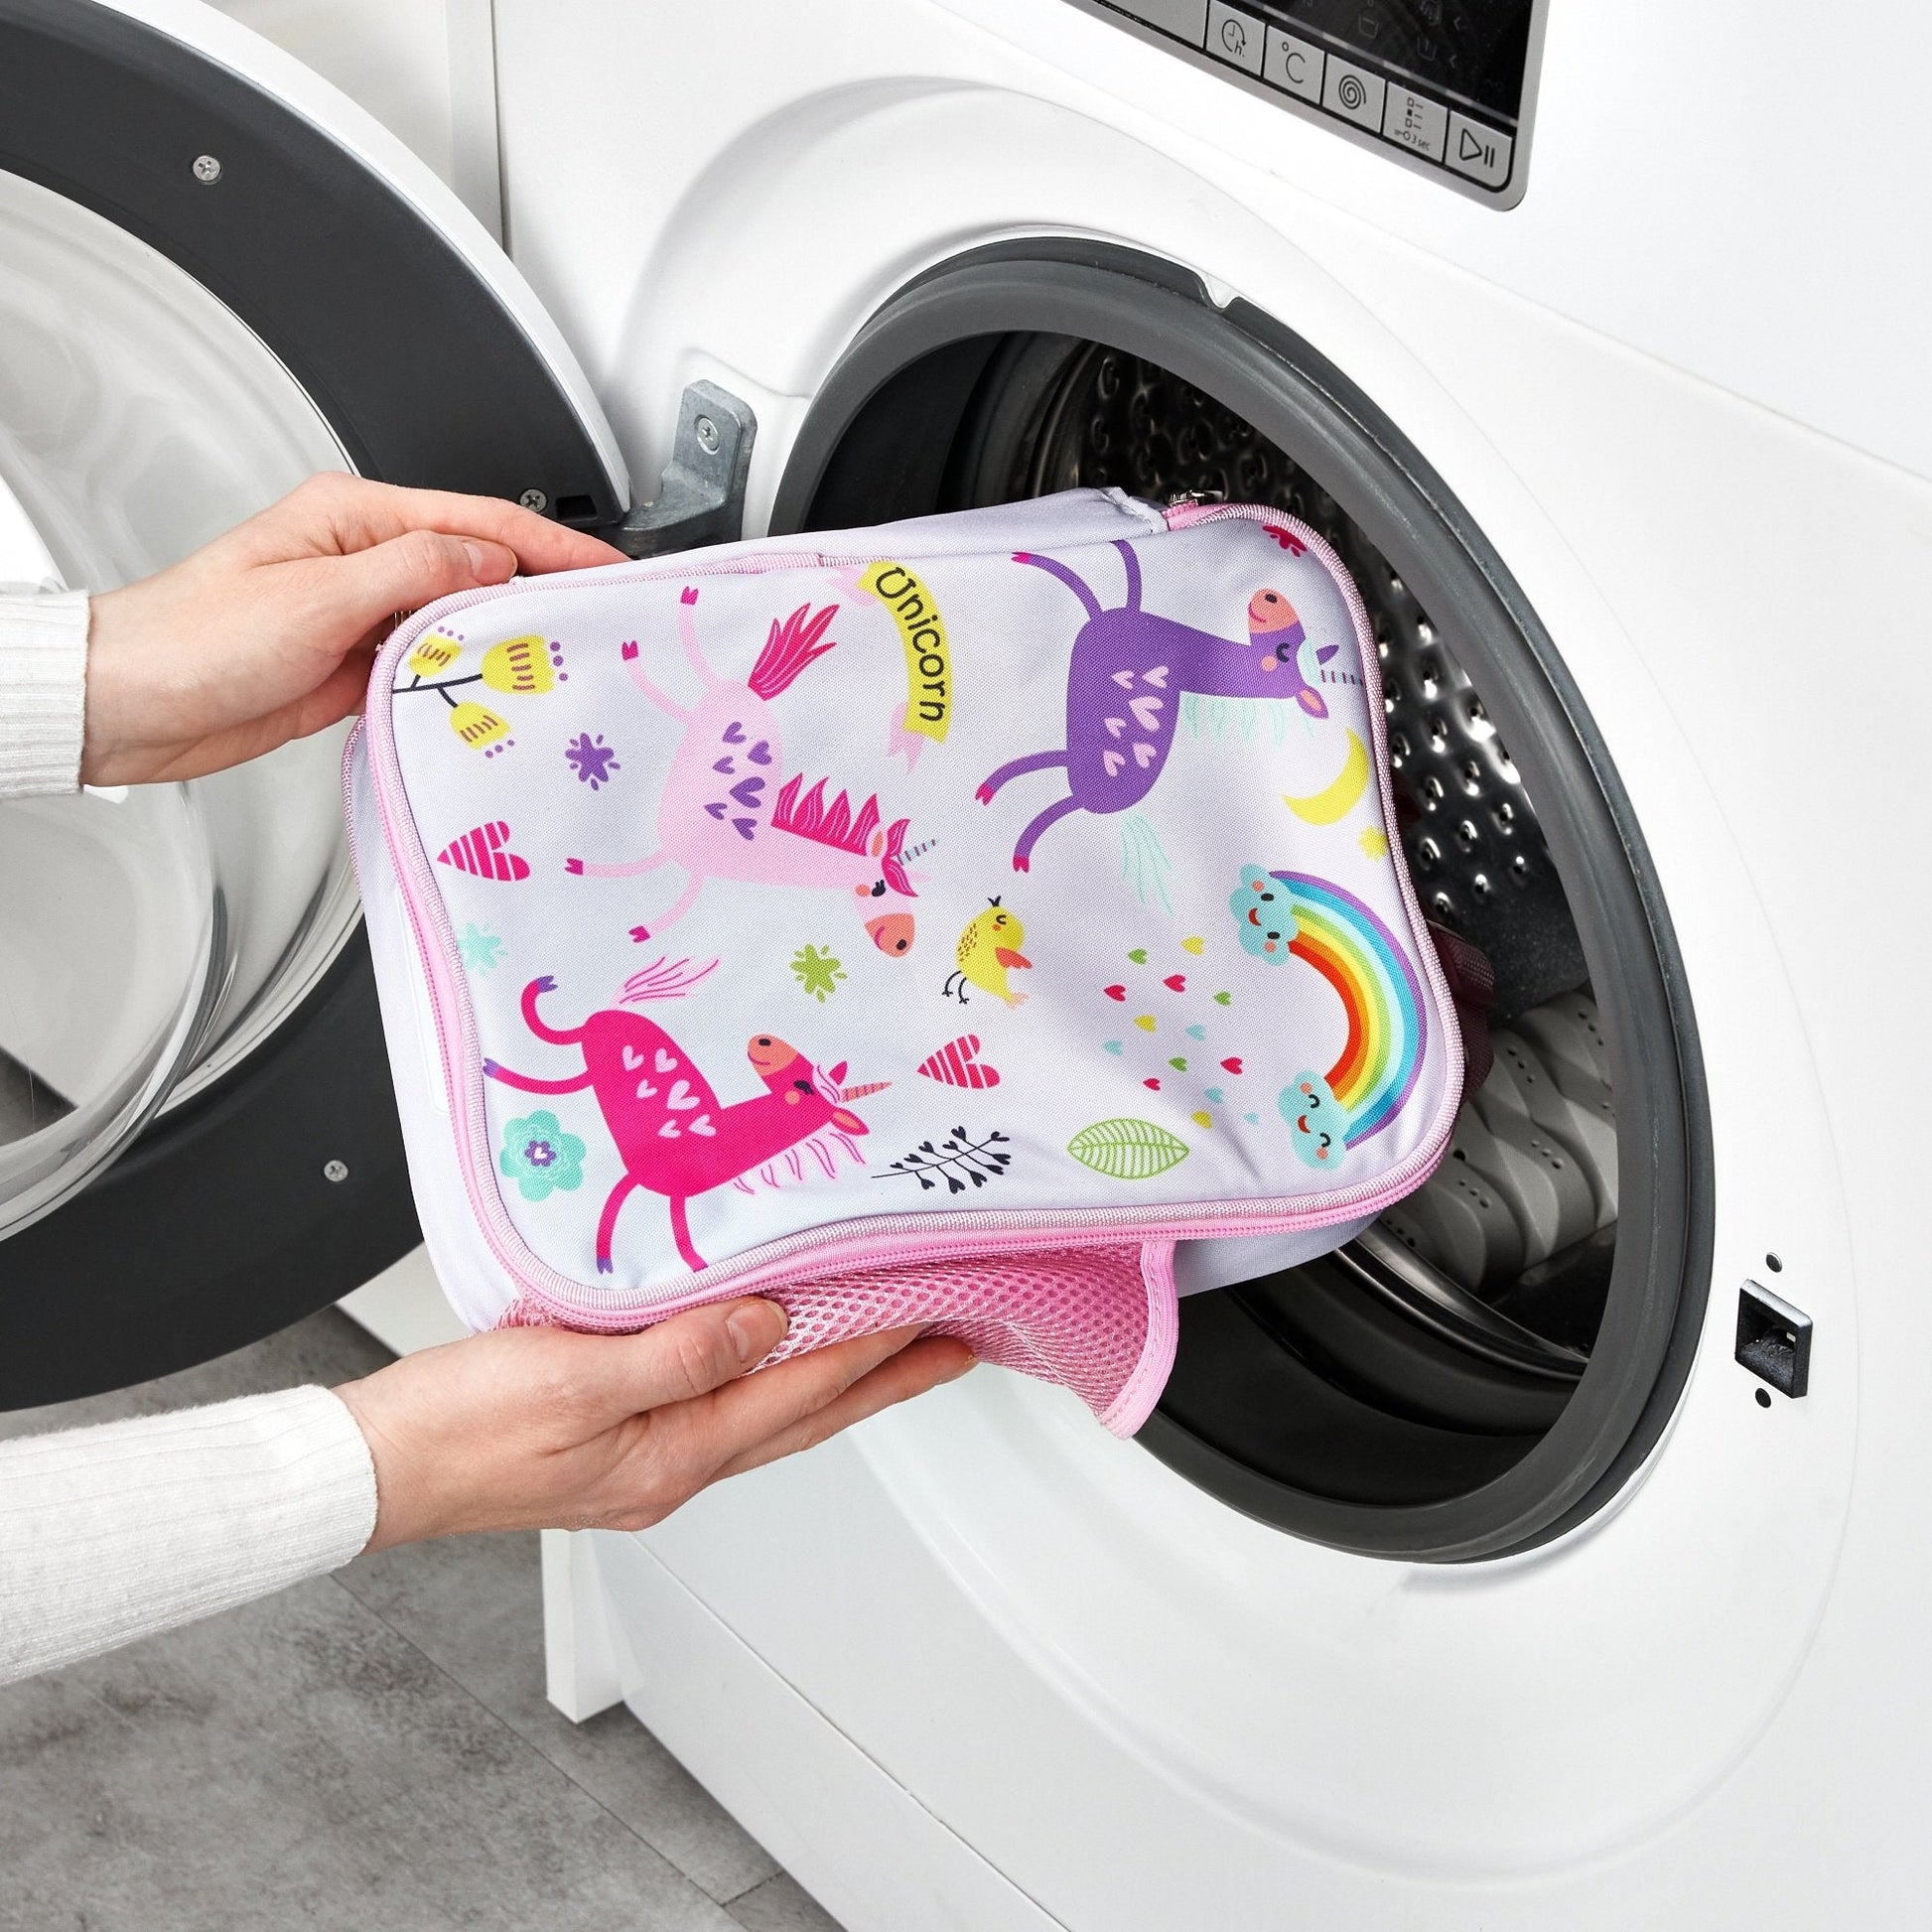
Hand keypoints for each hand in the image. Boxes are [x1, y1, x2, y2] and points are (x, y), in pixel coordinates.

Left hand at [81, 472, 624, 784]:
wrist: (132, 705)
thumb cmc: (192, 639)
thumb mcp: (315, 597)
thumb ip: (413, 572)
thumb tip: (489, 558)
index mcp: (352, 518)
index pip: (479, 520)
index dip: (552, 545)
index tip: (606, 569)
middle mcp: (362, 560)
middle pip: (481, 568)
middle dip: (543, 592)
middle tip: (601, 623)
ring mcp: (362, 614)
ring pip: (461, 622)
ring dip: (507, 643)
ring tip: (562, 665)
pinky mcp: (356, 667)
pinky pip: (433, 668)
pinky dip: (468, 682)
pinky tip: (498, 697)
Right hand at [332, 1299, 973, 1548]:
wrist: (376, 1468)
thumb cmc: (456, 1427)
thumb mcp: (572, 1376)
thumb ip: (679, 1353)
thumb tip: (768, 1326)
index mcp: (671, 1454)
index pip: (799, 1391)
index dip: (873, 1349)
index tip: (934, 1317)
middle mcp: (672, 1468)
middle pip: (804, 1416)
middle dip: (884, 1380)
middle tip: (952, 1347)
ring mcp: (645, 1463)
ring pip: (769, 1417)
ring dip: (836, 1381)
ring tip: (889, 1350)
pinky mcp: (614, 1445)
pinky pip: (722, 1409)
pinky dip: (769, 1382)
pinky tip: (773, 1359)